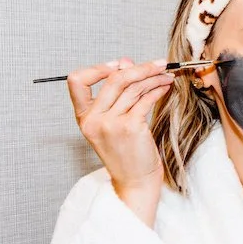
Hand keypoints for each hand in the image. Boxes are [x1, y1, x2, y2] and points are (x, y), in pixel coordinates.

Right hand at [67, 57, 173, 225]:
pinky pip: (145, 99)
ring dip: (154, 78)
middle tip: (158, 64)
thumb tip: (125, 62)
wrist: (135, 181)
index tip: (118, 65)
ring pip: (133, 88)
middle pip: (114, 79)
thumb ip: (117, 93)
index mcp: (84, 117)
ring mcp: (111, 124)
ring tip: (166, 76)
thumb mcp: (114, 122)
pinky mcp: (130, 127)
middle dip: (140, 68)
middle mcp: (94, 119)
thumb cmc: (126, 152)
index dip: (97, 68)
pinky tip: (165, 88)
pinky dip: (158, 90)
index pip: (77, 81)